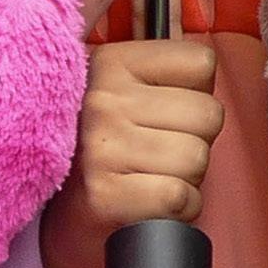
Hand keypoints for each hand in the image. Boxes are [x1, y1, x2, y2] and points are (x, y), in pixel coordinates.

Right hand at [39, 38, 221, 267]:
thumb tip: (196, 49)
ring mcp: (100, 147)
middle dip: (195, 140)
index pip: (202, 62)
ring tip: (153, 178)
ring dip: (187, 178)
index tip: (166, 112)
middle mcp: (102, 100)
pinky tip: (154, 204)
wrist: (59, 217)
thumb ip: (165, 69)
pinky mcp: (104, 195)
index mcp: (110, 62)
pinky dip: (180, 209)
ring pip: (197, 157)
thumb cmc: (105, 150)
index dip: (196, 93)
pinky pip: (180, 196)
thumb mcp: (123, 90)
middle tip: (160, 154)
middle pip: (208, 114)